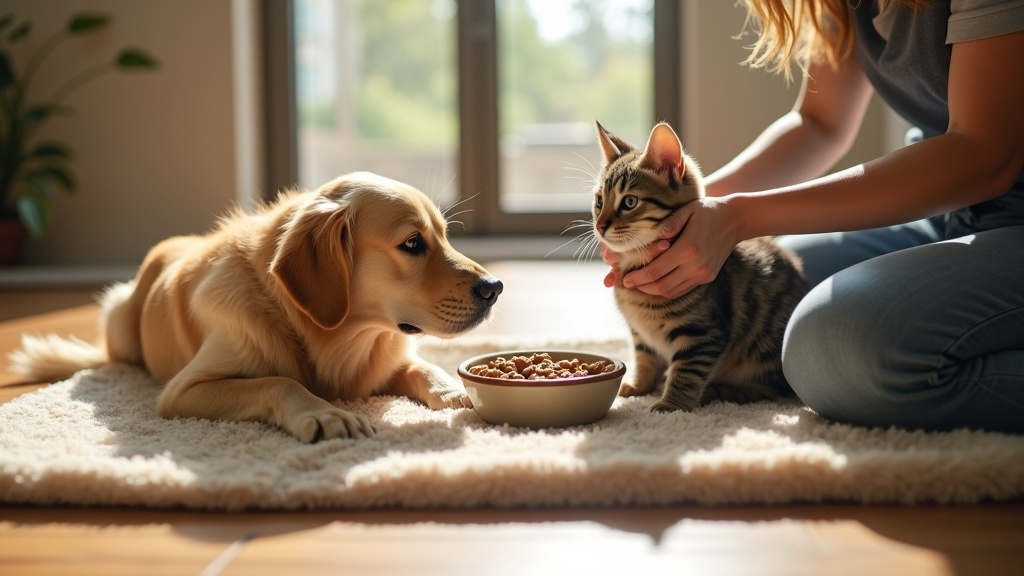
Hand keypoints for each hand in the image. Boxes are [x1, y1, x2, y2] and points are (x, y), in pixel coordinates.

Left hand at [620, 197, 738, 298]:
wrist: (735, 220)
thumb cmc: (707, 211)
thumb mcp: (687, 210)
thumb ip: (669, 223)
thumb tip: (655, 236)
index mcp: (688, 248)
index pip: (655, 271)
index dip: (637, 277)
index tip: (624, 279)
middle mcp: (696, 266)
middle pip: (661, 286)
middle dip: (641, 287)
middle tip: (626, 284)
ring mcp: (703, 274)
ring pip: (671, 291)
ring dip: (652, 290)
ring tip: (639, 284)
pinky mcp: (707, 277)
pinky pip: (682, 289)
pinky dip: (667, 289)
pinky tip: (656, 282)